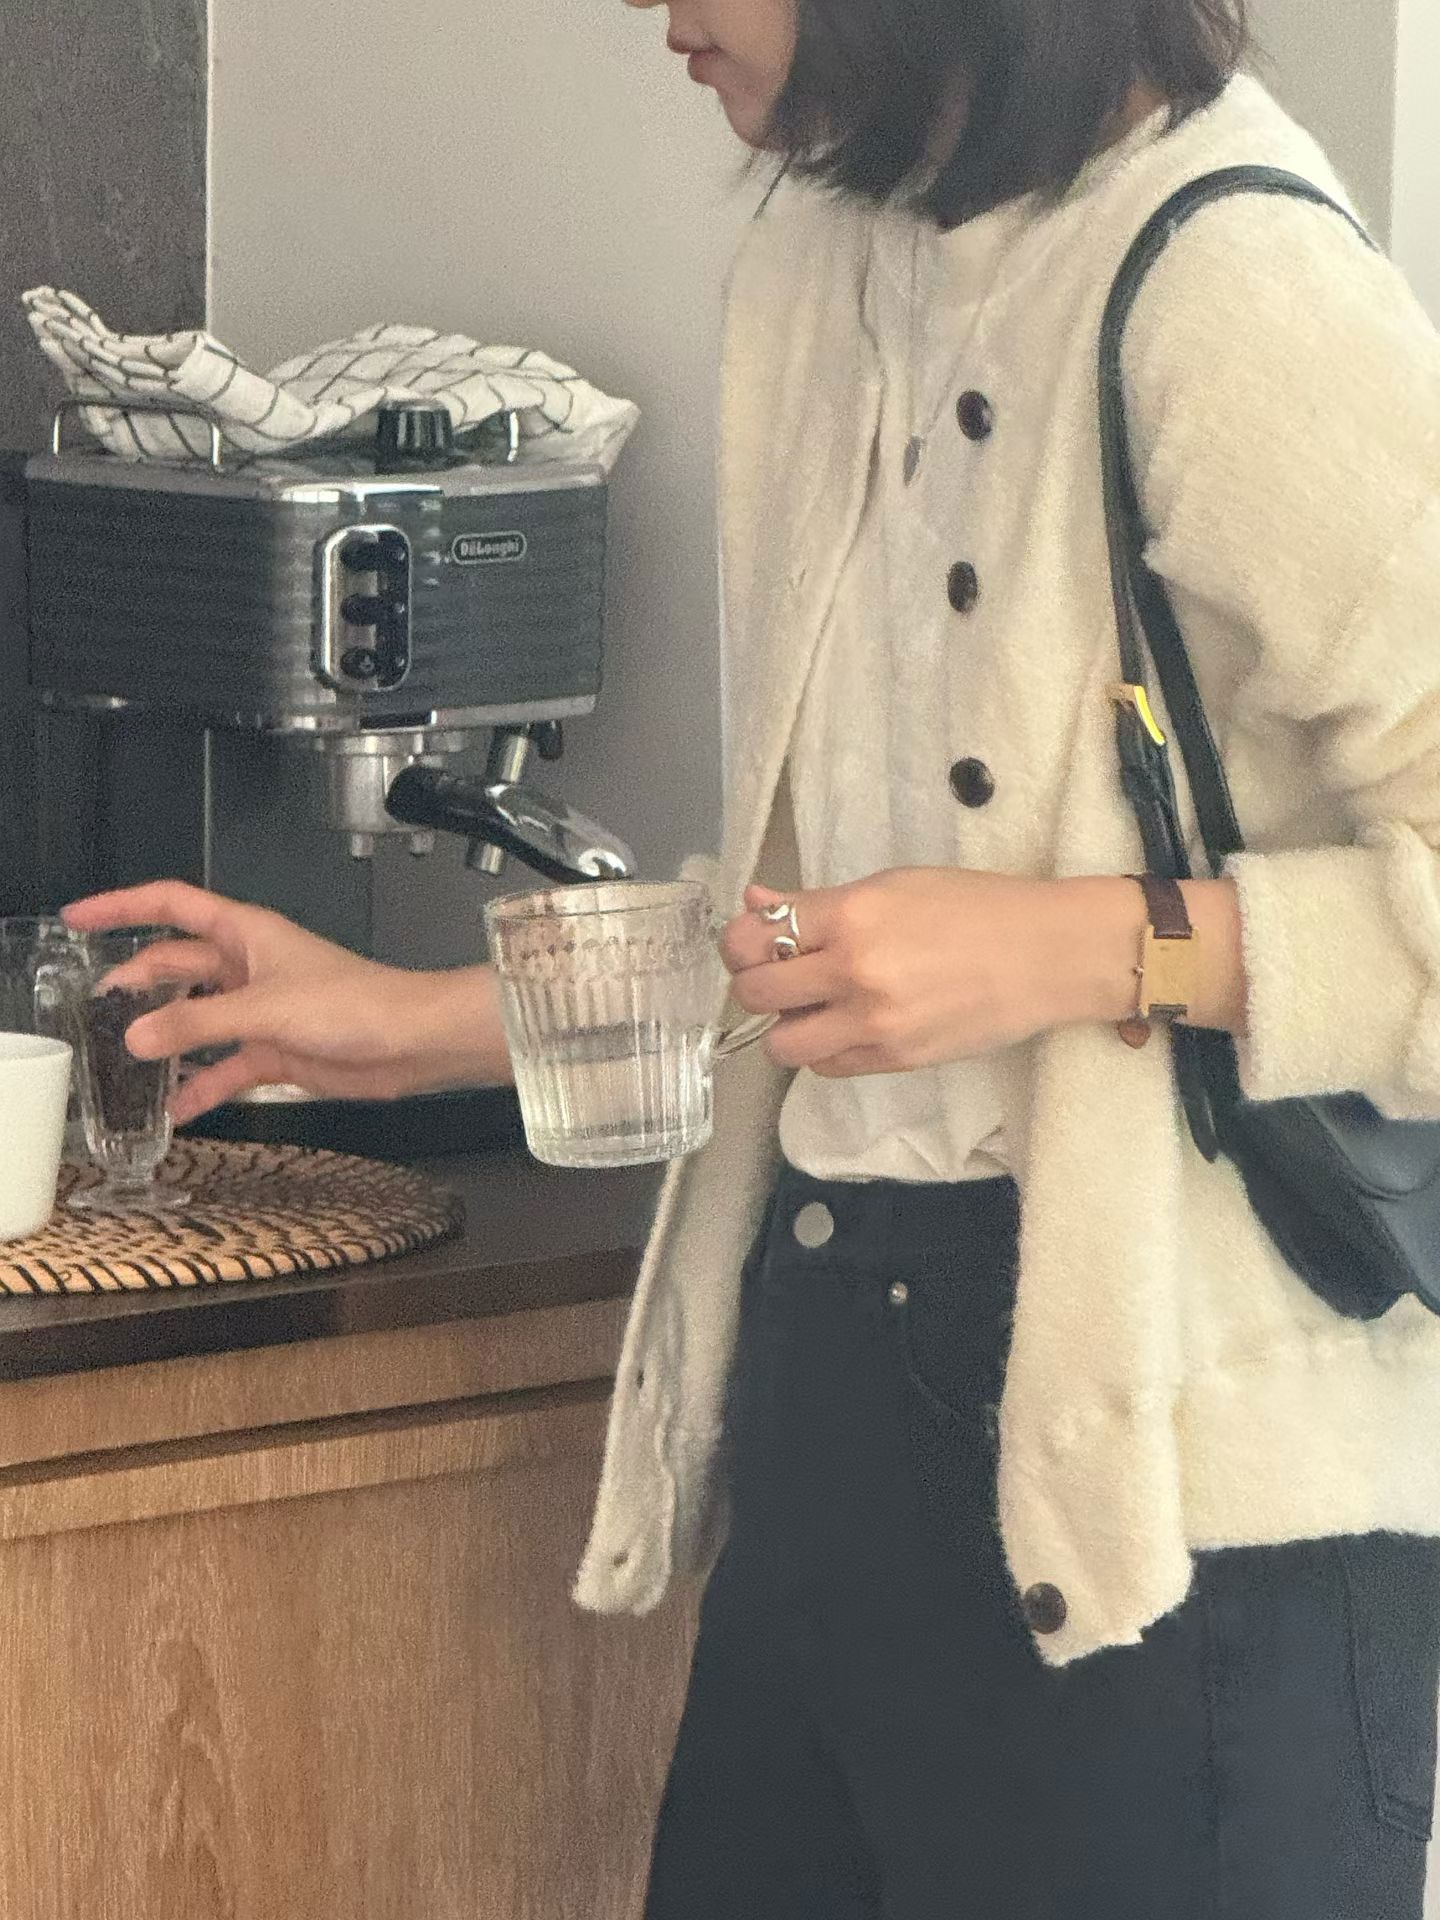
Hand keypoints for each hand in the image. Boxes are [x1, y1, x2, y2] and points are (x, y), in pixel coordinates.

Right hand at [62, 881, 509, 1122]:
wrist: (411, 1042)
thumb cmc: (357, 1004)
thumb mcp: (266, 1009)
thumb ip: (197, 1022)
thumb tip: (136, 1035)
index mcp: (246, 934)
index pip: (172, 906)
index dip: (123, 906)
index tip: (79, 917)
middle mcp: (249, 967)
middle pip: (176, 965)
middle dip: (135, 982)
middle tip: (94, 1006)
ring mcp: (260, 1009)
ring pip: (196, 1018)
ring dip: (164, 1037)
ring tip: (121, 1059)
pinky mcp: (275, 1049)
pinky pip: (224, 1066)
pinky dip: (200, 1086)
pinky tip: (175, 1109)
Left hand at [719, 868, 1147, 1078]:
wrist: (1046, 955)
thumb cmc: (975, 908)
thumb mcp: (893, 886)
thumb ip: (817, 902)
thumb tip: (754, 902)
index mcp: (851, 914)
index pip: (756, 937)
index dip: (741, 943)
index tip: (752, 943)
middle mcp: (854, 971)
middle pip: (756, 993)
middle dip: (756, 984)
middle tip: (778, 976)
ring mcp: (873, 1023)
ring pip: (783, 1045)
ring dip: (787, 1027)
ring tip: (813, 1007)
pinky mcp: (894, 1060)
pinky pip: (826, 1066)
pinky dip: (824, 1049)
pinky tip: (847, 1025)